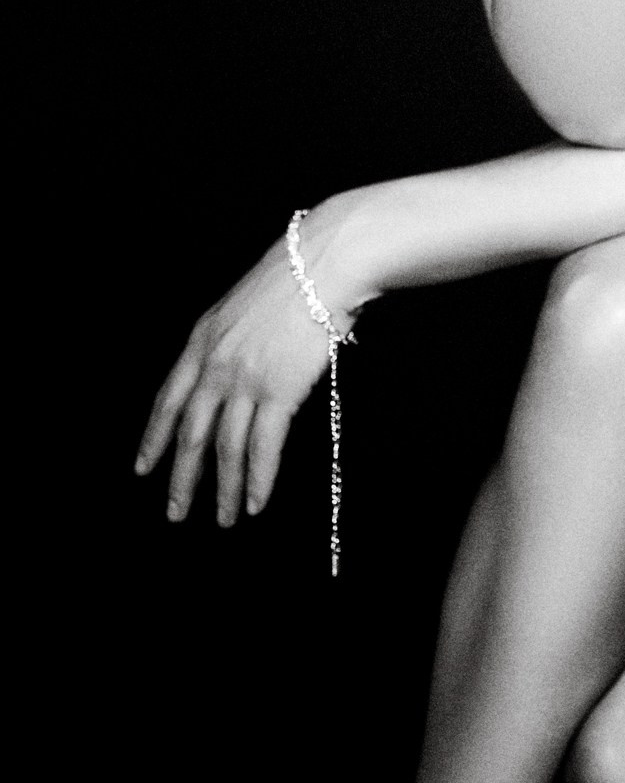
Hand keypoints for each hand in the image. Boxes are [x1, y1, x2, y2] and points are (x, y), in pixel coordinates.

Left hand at [134, 233, 350, 526]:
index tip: (143, 468)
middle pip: (191, 434)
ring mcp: (244, 380)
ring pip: (224, 448)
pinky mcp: (278, 391)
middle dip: (182, 478)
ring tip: (223, 519)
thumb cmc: (294, 276)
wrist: (324, 263)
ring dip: (222, 489)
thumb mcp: (242, 304)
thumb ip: (229, 340)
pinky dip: (257, 479)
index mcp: (201, 340)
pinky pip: (261, 447)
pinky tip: (255, 503)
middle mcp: (215, 364)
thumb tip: (233, 371)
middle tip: (175, 513)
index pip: (168, 400)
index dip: (154, 438)